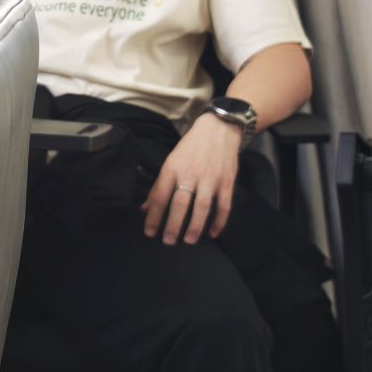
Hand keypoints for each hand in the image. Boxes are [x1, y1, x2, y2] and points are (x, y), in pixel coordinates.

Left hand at [141, 115, 243, 245]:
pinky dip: (219, 221)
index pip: (159, 196)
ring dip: (195, 226)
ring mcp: (210, 179)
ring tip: (188, 240)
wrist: (218, 130)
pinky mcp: (226, 183)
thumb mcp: (170, 161)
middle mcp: (190, 175)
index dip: (153, 216)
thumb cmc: (190, 147)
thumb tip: (144, 208)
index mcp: (172, 169)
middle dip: (173, 225)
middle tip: (168, 241)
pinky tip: (213, 233)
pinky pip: (224, 206)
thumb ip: (159, 186)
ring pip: (202, 207)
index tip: (149, 232)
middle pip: (180, 204)